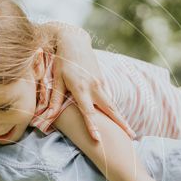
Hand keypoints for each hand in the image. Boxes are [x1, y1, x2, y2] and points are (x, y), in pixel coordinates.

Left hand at [45, 24, 127, 140]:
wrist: (75, 41)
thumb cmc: (62, 61)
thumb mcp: (56, 79)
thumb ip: (55, 99)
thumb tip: (48, 116)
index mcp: (81, 88)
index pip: (88, 111)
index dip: (92, 126)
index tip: (98, 139)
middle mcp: (94, 86)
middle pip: (110, 109)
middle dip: (121, 124)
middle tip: (131, 138)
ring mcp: (100, 83)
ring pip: (112, 105)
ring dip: (122, 119)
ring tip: (130, 132)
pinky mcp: (102, 81)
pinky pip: (109, 99)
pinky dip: (115, 111)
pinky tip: (119, 120)